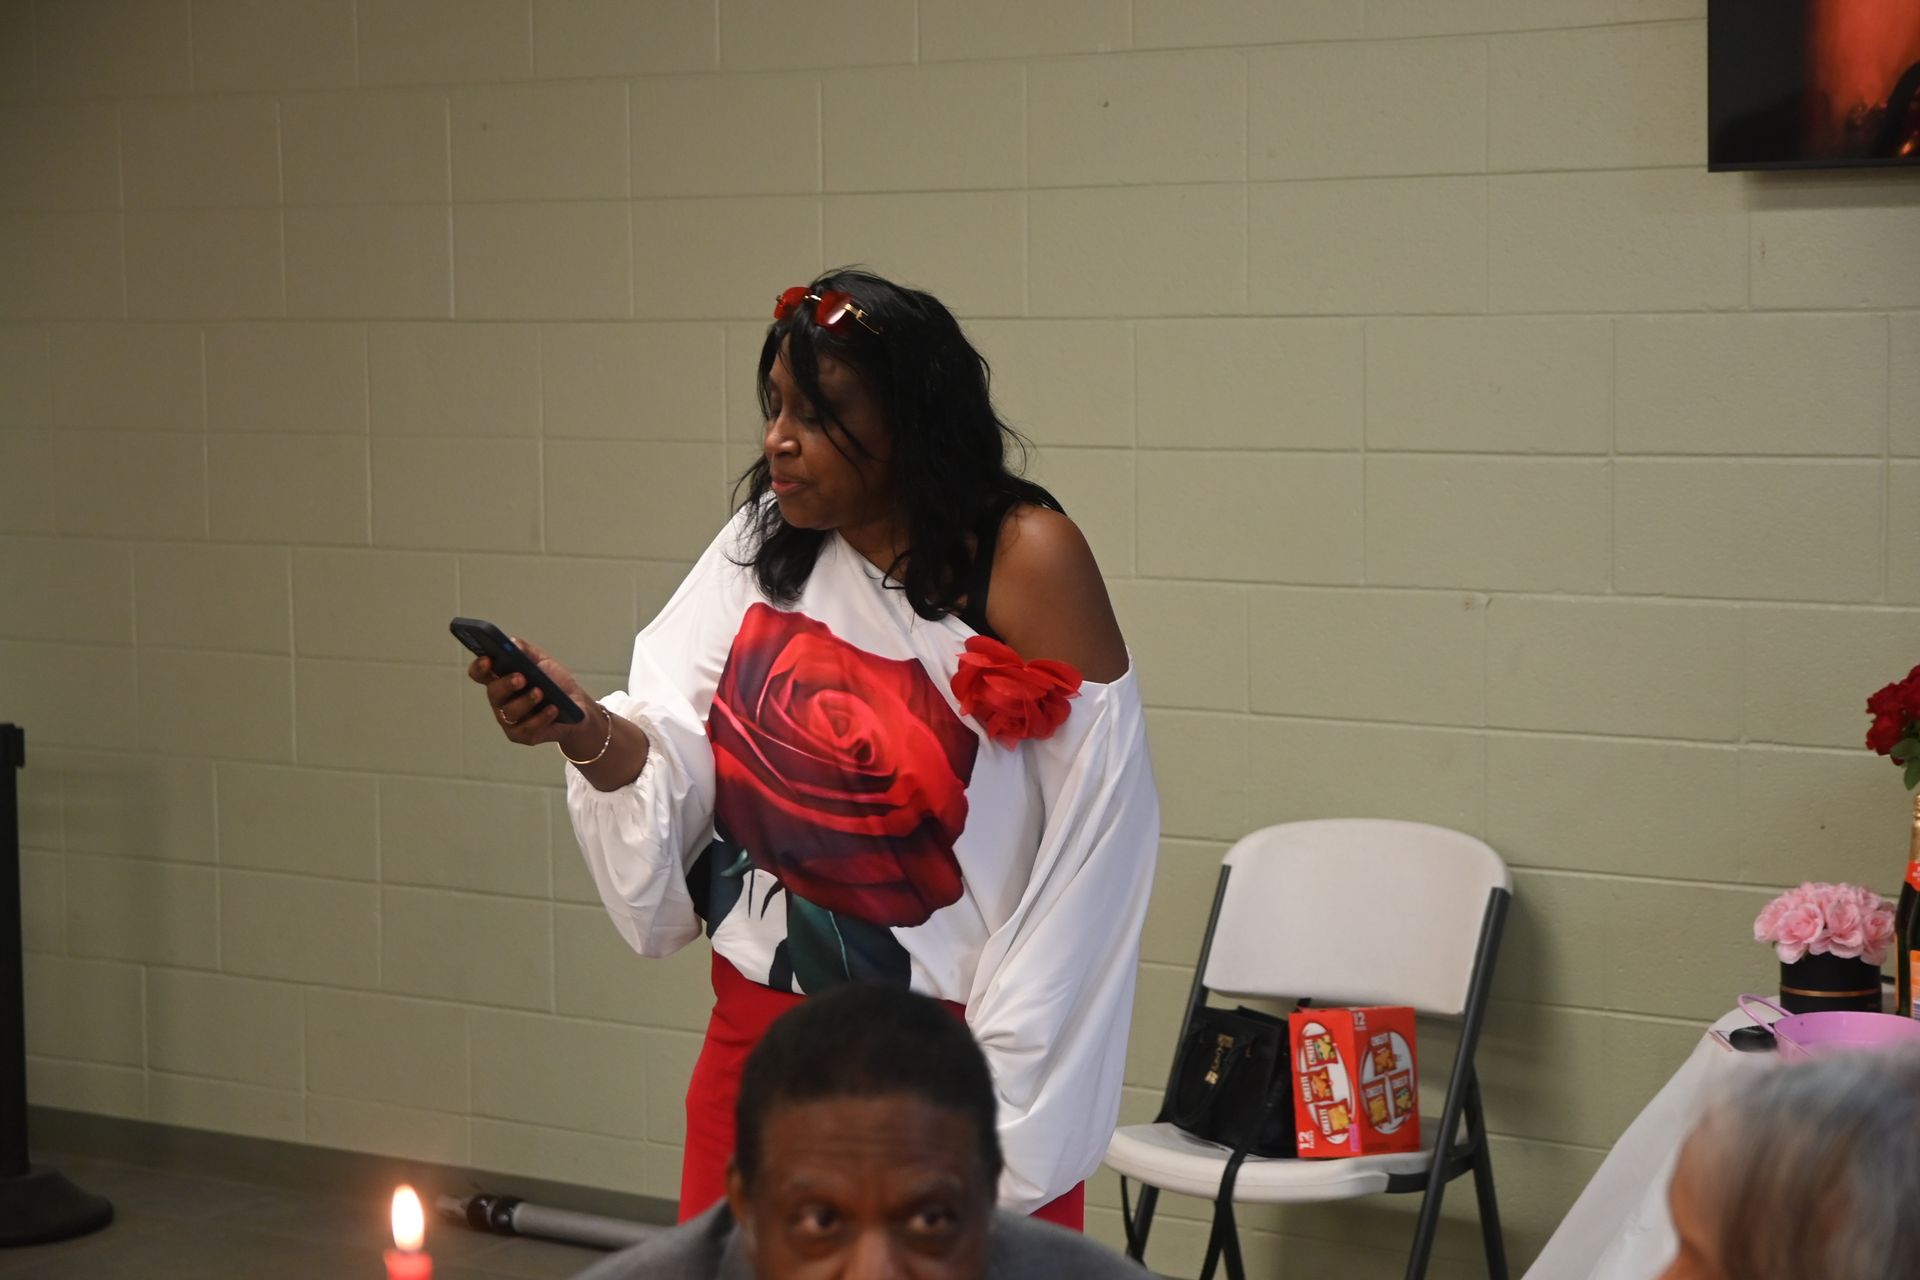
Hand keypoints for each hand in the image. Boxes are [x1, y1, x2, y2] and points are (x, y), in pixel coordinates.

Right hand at [465, 638, 599, 754]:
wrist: (577, 707)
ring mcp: (509, 719)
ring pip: (510, 711)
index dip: (479, 667)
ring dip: (526, 701)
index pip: (480, 673)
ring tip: (540, 692)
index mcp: (500, 679)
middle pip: (493, 692)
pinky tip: (552, 709)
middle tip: (521, 677)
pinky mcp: (522, 735)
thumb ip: (526, 651)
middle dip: (506, 684)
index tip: (488, 660)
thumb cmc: (554, 682)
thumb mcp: (542, 661)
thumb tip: (512, 643)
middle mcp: (500, 700)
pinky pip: (527, 728)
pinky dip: (541, 718)